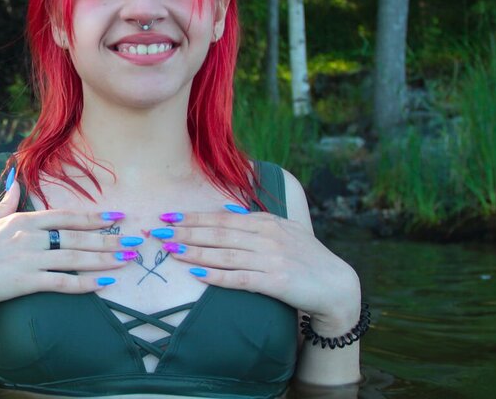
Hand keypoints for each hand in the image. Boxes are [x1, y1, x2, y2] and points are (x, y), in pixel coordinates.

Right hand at [0, 181, 127, 317]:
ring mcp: (28, 259)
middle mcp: (28, 237)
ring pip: (75, 258)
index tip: (115, 217)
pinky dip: (85, 283)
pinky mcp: (25, 282)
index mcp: (20, 220)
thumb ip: (3, 202)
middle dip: (109, 238)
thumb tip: (15, 181)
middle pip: (77, 237)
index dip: (93, 217)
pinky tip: (103, 284)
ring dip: (105, 259)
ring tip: (127, 260)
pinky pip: (62, 282)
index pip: (65, 216)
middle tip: (134, 241)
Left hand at [159, 210, 360, 333]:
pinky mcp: (276, 281)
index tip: (169, 216)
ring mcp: (271, 258)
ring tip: (170, 250)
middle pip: (218, 233)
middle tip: (159, 231)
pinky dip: (217, 275)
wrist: (337, 286)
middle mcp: (267, 237)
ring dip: (194, 252)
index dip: (193, 217)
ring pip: (224, 254)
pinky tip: (198, 275)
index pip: (222, 218)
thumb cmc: (306, 258)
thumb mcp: (284, 231)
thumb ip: (256, 221)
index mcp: (267, 222)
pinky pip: (240, 278)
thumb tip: (226, 210)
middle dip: (186, 232)